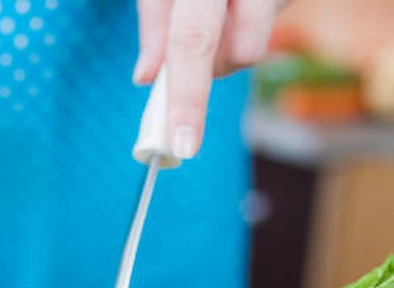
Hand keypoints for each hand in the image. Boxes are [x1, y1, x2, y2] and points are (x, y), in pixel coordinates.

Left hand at [134, 0, 284, 158]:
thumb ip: (155, 22)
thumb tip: (145, 78)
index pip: (192, 45)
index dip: (187, 100)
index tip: (183, 146)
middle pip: (238, 54)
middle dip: (208, 82)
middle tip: (190, 80)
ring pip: (253, 49)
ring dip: (229, 50)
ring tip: (219, 13)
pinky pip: (268, 28)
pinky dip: (249, 26)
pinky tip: (241, 3)